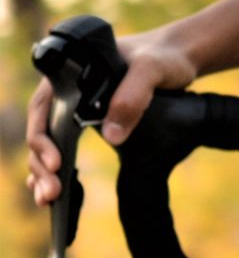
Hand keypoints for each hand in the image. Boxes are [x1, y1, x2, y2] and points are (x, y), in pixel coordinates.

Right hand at [25, 29, 198, 204]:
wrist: (177, 56)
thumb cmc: (163, 57)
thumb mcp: (152, 70)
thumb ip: (133, 96)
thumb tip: (111, 136)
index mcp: (70, 74)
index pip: (43, 109)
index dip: (43, 139)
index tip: (55, 163)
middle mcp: (67, 92)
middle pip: (42, 130)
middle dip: (41, 164)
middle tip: (51, 194)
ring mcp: (76, 108)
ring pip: (50, 143)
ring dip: (44, 172)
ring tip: (48, 200)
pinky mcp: (89, 121)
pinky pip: (66, 147)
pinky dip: (59, 170)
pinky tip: (59, 193)